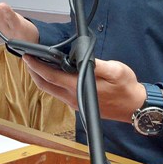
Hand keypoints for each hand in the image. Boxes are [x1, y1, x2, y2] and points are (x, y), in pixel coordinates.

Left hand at [23, 55, 145, 124]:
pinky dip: (51, 83)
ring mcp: (75, 103)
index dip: (37, 66)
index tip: (27, 56)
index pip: (51, 76)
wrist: (135, 107)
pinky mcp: (79, 104)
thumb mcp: (116, 70)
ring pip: (51, 91)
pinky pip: (59, 93)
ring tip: (37, 65)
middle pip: (46, 85)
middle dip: (34, 72)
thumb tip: (81, 58)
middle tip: (27, 59)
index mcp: (78, 87)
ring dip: (41, 78)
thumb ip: (97, 64)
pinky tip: (53, 75)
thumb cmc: (127, 88)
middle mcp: (73, 98)